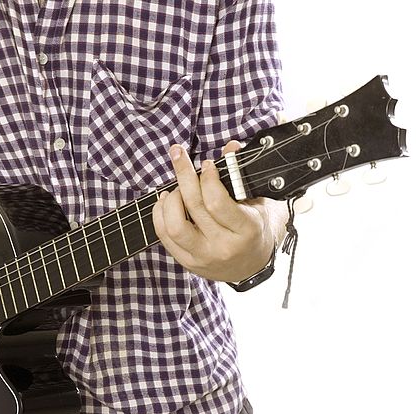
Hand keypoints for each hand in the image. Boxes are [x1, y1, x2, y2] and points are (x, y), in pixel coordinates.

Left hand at [152, 142, 281, 282]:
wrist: (250, 265)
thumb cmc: (253, 229)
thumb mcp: (256, 202)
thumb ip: (240, 175)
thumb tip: (230, 147)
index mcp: (246, 231)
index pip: (217, 202)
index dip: (208, 178)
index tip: (207, 165)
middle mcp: (223, 247)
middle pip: (194, 207)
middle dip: (184, 175)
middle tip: (180, 157)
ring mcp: (203, 257)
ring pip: (174, 226)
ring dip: (171, 199)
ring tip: (176, 188)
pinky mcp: (187, 262)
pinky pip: (164, 236)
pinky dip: (159, 214)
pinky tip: (165, 200)